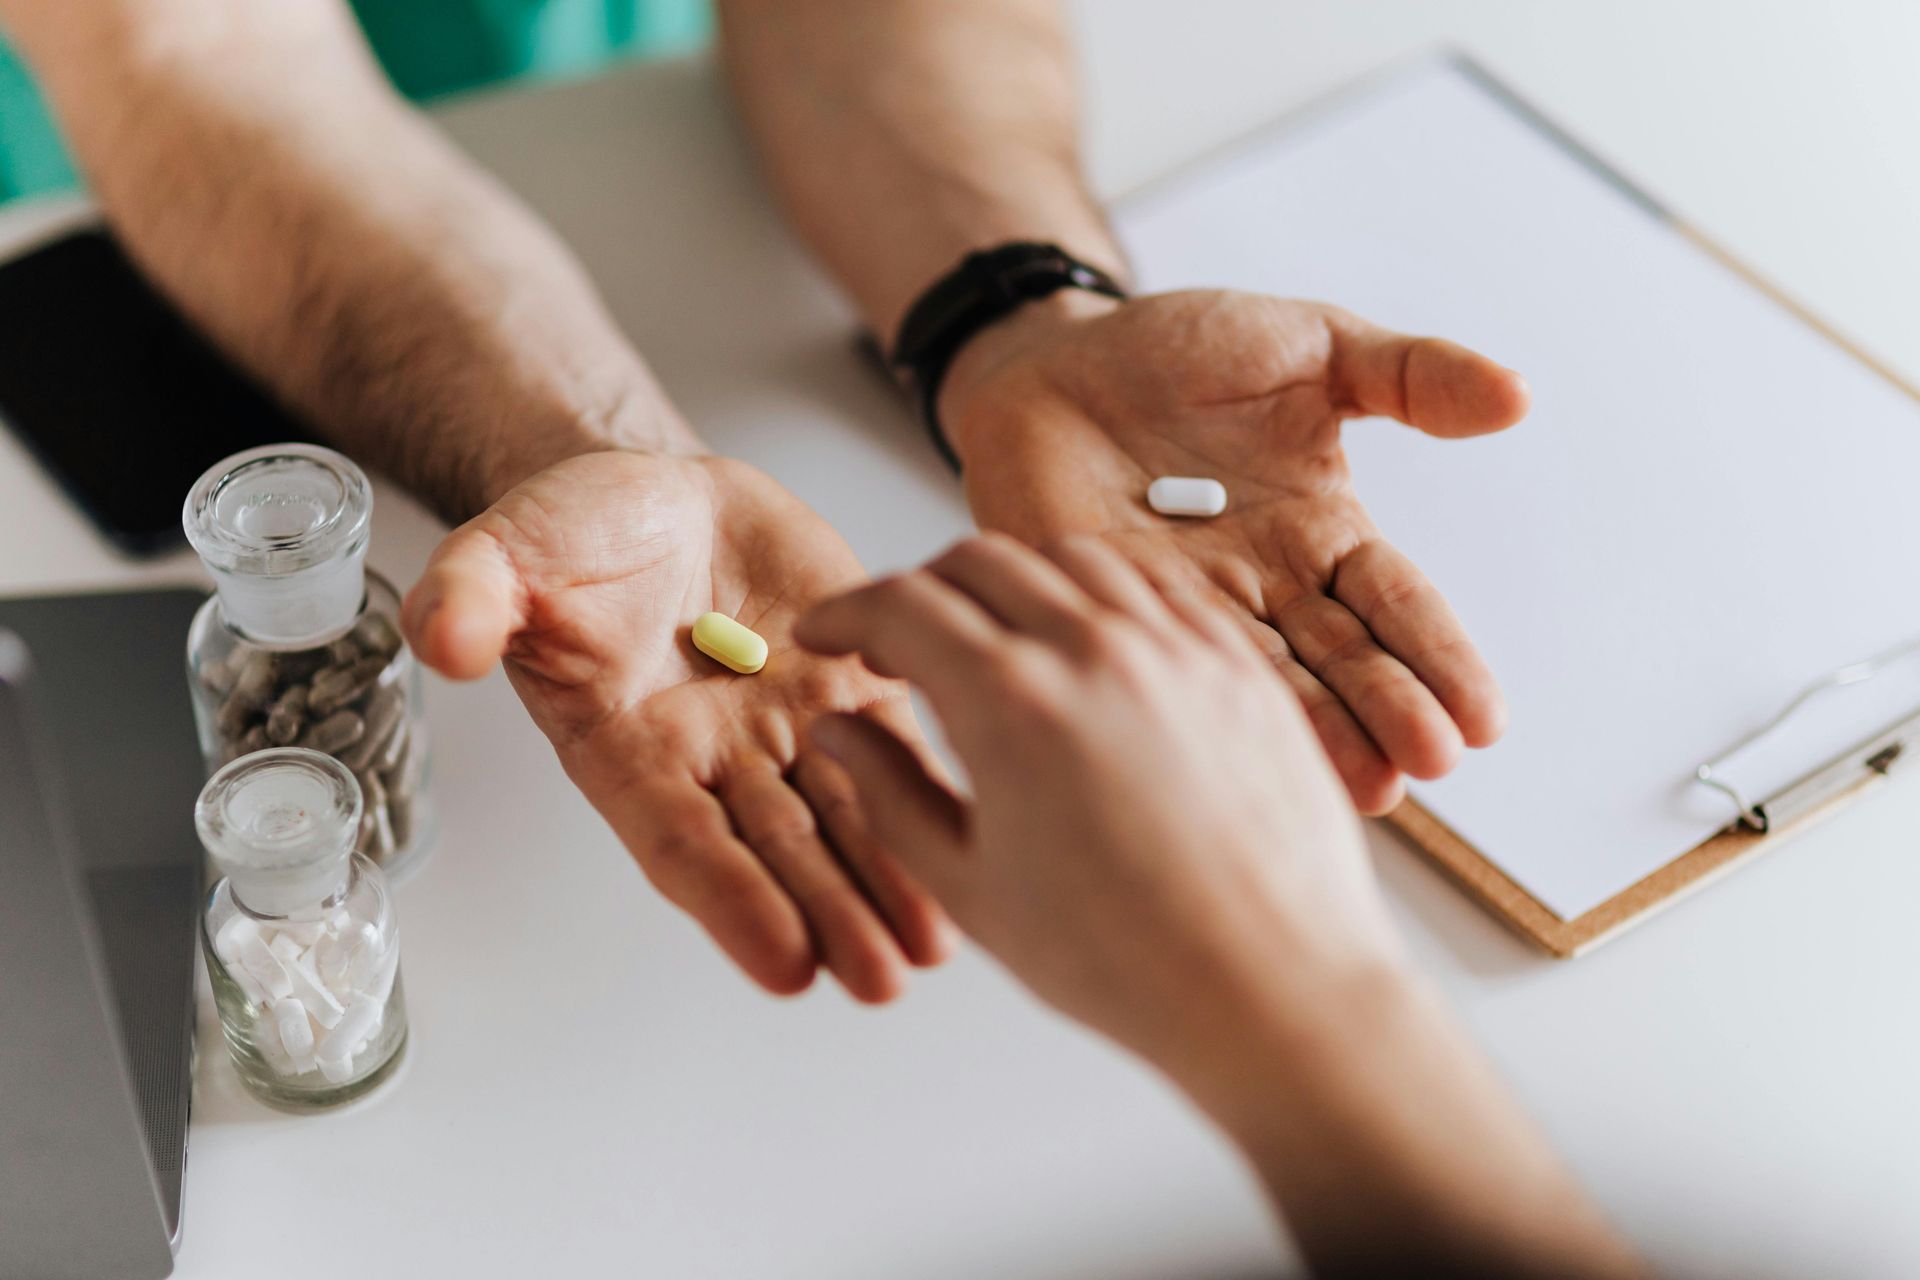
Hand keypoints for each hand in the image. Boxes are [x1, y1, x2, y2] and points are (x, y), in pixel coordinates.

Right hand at [400, 449, 951, 1000]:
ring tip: (935, 946)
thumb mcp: (508, 552)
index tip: (783, 963)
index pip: (681, 840)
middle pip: (777, 852)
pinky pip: (896, 746)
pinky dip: (930, 794)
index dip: (730, 900)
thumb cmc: (575, 535)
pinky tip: (973, 841)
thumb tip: (442, 637)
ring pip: (844, 817)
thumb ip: (477, 596)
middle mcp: (712, 760)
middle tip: (878, 979)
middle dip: (829, 915)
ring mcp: (785, 728)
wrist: (657, 495)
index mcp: (627, 749)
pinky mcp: (849, 684)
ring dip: (888, 882)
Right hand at [794, 532, 1406, 1078]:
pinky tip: (1090, 640)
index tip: (828, 635)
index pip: (902, 606)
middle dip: (921, 589)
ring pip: (1073, 559)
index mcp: (1012, 704)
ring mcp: (1178, 647)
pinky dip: (1104, 593)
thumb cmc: (1129, 963)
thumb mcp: (971, 888)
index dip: (847, 613)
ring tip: (996, 635)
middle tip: (900, 640)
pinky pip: (1158, 587)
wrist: (1275, 990)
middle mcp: (1095, 650)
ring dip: (1014, 578)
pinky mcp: (1240, 665)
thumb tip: (838, 731)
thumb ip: (889, 793)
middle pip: (981, 561)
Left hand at [938, 289, 1530, 813]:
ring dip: (1317, 737)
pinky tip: (1241, 755)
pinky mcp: (1112, 617)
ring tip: (1367, 787)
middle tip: (1430, 761)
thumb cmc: (1178, 351)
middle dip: (1390, 713)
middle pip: (1344, 662)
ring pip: (1266, 684)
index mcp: (1322, 532)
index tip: (1485, 721)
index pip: (1396, 605)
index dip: (1440, 659)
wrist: (1050, 358)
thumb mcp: (1309, 345)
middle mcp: (1267, 588)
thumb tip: (1518, 394)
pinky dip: (1204, 713)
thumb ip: (1408, 374)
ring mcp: (1189, 611)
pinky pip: (1166, 668)